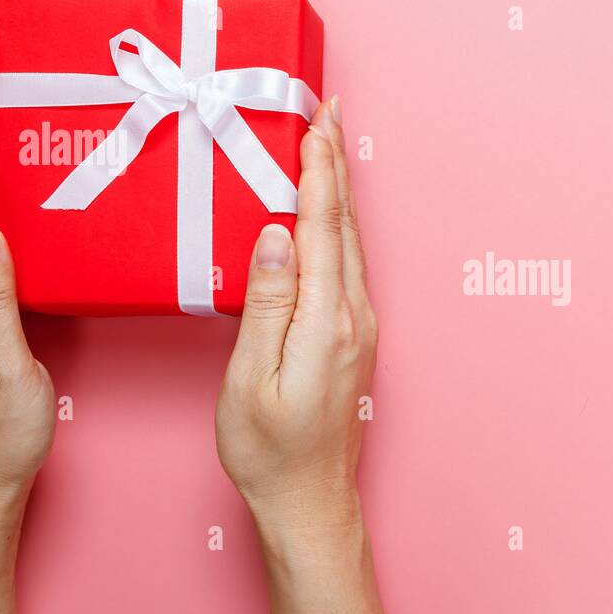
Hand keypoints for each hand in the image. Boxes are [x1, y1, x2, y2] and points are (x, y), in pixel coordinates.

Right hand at [215, 97, 376, 529]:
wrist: (309, 502)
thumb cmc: (270, 451)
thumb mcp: (252, 378)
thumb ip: (267, 303)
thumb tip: (277, 234)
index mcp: (328, 321)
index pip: (324, 227)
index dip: (320, 170)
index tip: (318, 120)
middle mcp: (355, 317)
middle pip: (346, 226)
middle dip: (335, 165)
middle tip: (327, 111)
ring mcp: (360, 328)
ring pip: (350, 243)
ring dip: (338, 192)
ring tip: (326, 146)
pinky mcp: (353, 339)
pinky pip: (347, 266)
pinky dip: (336, 227)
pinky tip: (323, 216)